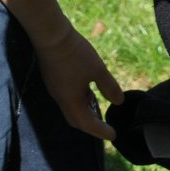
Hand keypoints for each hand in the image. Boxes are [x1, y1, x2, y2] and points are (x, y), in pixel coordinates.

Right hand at [29, 24, 124, 140]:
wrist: (50, 34)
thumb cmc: (76, 53)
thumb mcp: (97, 69)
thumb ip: (109, 87)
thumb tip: (119, 102)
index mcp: (71, 101)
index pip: (87, 124)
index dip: (101, 131)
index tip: (113, 135)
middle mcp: (60, 99)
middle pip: (76, 120)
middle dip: (91, 126)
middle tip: (105, 128)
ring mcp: (54, 89)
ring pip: (70, 109)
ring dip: (84, 113)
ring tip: (96, 110)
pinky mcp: (52, 80)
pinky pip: (66, 99)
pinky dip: (78, 102)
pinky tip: (85, 92)